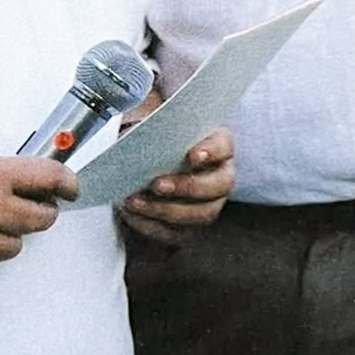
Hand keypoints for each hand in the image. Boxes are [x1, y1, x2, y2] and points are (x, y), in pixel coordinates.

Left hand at [117, 127, 233, 244]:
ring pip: (201, 214)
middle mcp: (221, 176)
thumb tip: (138, 128)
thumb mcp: (154, 121)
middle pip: (218, 186)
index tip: (192, 156)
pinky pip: (178, 233)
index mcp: (218, 144)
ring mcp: (210, 204)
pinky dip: (151, 225)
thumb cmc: (155, 136)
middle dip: (187, 187)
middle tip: (156, 185)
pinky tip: (131, 214)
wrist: (144, 161)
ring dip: (166, 210)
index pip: (223, 146)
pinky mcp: (190, 227)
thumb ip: (153, 122)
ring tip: (135, 201)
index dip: (211, 151)